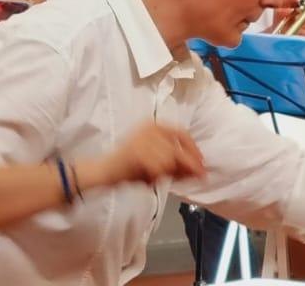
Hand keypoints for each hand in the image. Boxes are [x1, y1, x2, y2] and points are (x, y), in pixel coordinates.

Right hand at [89, 121, 206, 186]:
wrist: (102, 172)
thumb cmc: (129, 168)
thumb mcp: (157, 164)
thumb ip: (177, 166)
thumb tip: (201, 171)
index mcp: (153, 125)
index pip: (182, 133)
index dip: (194, 149)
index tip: (202, 162)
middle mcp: (149, 128)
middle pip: (179, 147)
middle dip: (191, 163)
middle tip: (201, 176)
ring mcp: (142, 138)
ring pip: (170, 159)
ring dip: (171, 172)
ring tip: (160, 178)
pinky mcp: (137, 152)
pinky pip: (159, 167)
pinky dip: (160, 176)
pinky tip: (152, 179)